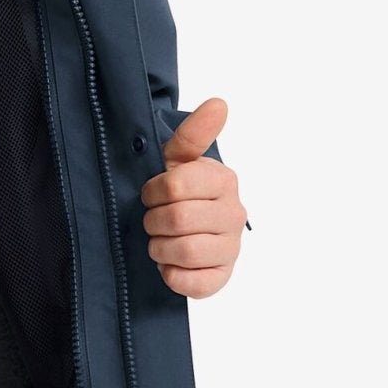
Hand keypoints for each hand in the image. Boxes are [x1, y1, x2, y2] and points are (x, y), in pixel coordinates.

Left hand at [140, 96, 246, 297]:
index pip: (176, 185)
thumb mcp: (176, 159)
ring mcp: (231, 248)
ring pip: (183, 251)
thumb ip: (193, 134)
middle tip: (153, 218)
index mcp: (224, 180)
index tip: (152, 193)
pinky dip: (170, 274)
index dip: (153, 191)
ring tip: (160, 240)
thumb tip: (219, 103)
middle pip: (178, 219)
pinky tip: (170, 263)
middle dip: (153, 220)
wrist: (179, 230)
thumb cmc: (175, 191)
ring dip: (159, 247)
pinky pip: (191, 283)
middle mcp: (234, 214)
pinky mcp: (221, 278)